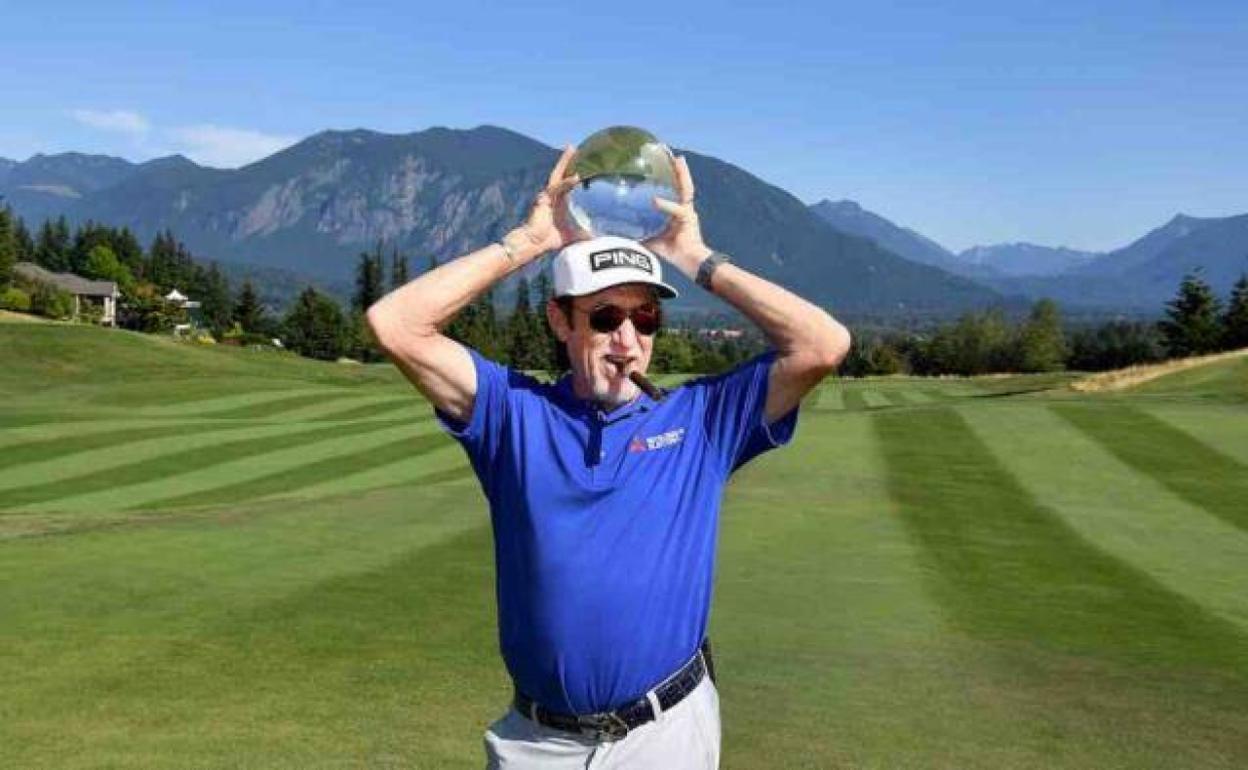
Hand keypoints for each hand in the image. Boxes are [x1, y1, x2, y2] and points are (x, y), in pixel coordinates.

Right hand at [507, 145, 582, 261]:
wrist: (534, 243)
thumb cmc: (550, 239)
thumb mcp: (573, 234)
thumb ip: (584, 234)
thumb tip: (598, 238)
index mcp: (560, 201)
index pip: (568, 182)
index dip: (574, 172)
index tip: (584, 163)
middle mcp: (553, 195)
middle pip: (561, 173)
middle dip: (567, 160)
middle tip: (575, 148)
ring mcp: (547, 195)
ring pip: (557, 175)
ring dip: (564, 162)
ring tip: (572, 151)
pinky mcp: (543, 199)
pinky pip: (556, 188)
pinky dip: (566, 183)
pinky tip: (575, 177)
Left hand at [644, 155, 710, 274]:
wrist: (690, 263)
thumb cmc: (674, 252)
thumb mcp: (653, 240)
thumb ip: (642, 233)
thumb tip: (623, 233)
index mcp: (679, 212)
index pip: (676, 191)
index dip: (673, 179)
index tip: (666, 166)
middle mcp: (686, 209)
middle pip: (684, 186)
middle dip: (681, 171)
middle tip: (675, 156)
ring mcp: (688, 213)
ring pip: (686, 190)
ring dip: (682, 175)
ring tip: (678, 162)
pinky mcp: (688, 220)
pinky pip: (676, 211)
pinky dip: (665, 206)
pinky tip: (655, 201)